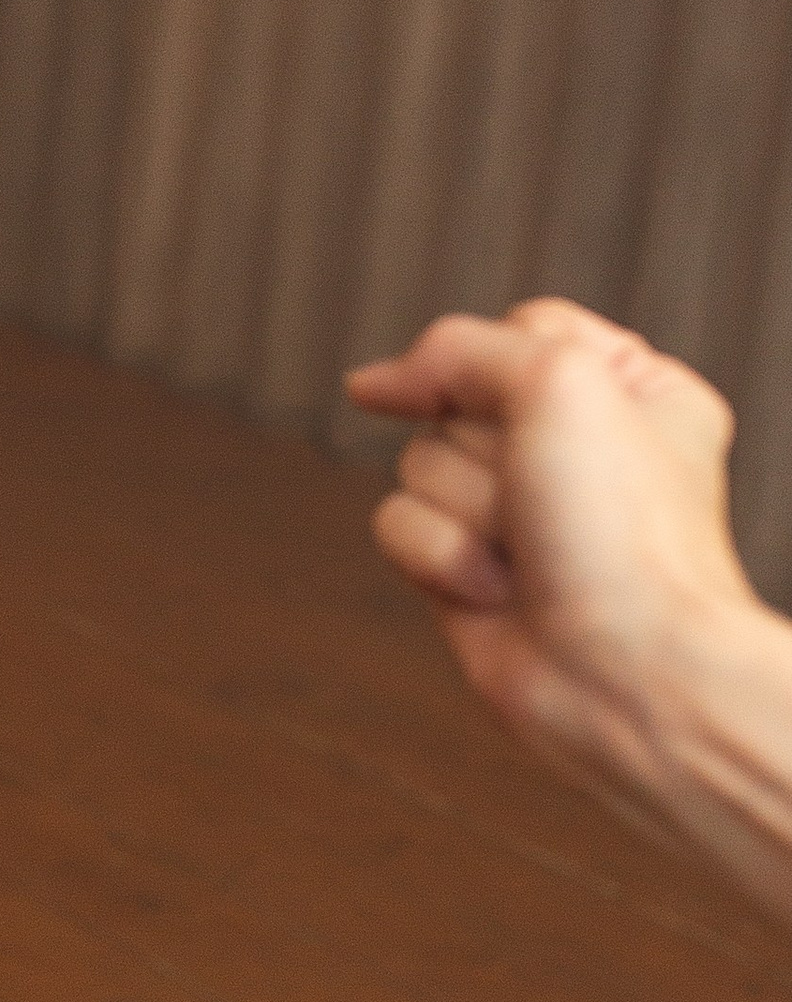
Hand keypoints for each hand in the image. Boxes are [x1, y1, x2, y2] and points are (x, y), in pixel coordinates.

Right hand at [345, 299, 755, 795]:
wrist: (625, 673)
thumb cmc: (625, 534)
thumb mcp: (556, 380)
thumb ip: (459, 350)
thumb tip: (372, 384)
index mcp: (630, 389)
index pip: (520, 328)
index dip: (499, 363)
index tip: (515, 398)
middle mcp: (572, 447)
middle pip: (455, 398)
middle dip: (483, 451)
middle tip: (540, 497)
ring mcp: (517, 511)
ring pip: (417, 463)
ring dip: (464, 510)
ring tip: (527, 554)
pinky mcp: (468, 567)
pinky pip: (397, 525)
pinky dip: (438, 558)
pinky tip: (498, 592)